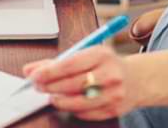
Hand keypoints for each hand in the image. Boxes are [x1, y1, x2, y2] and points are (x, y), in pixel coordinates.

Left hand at [23, 46, 142, 120]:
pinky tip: (70, 103)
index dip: (49, 72)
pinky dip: (74, 110)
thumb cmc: (106, 64)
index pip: (70, 64)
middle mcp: (109, 73)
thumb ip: (57, 61)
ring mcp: (114, 93)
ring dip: (60, 101)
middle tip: (39, 86)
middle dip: (51, 87)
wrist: (137, 78)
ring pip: (79, 102)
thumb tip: (30, 70)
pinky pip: (87, 114)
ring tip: (53, 96)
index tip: (34, 76)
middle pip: (73, 84)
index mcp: (101, 55)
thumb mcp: (86, 54)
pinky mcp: (114, 109)